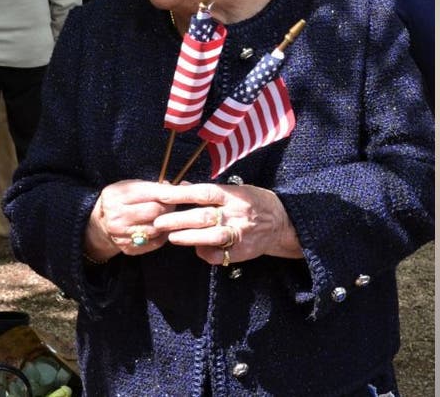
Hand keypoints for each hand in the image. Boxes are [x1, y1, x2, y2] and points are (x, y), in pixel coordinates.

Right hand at [84, 180, 175, 262]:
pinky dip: (163, 234)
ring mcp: (121, 235)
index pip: (151, 194)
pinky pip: (155, 242)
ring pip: (157, 228)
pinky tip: (162, 228)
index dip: (170, 193)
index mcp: (116, 196)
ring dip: (167, 222)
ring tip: (167, 215)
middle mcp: (116, 217)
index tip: (183, 192)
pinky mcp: (128, 248)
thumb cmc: (120, 200)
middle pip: (155, 212)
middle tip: (173, 204)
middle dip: (169, 207)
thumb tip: (172, 187)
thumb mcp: (128, 186)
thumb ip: (149, 186)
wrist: (101, 223)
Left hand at [151, 183, 302, 265]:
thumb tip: (182, 186)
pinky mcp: (242, 250)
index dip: (182, 194)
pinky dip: (205, 253)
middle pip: (203, 216)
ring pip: (211, 236)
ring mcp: (240, 232)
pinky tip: (196, 250)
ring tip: (172, 238)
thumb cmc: (253, 203)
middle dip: (178, 219)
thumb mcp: (235, 190)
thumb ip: (210, 192)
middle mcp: (236, 213)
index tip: (162, 195)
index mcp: (233, 195)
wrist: (281, 223)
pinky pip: (220, 255)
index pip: (203, 192)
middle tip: (158, 222)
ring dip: (189, 237)